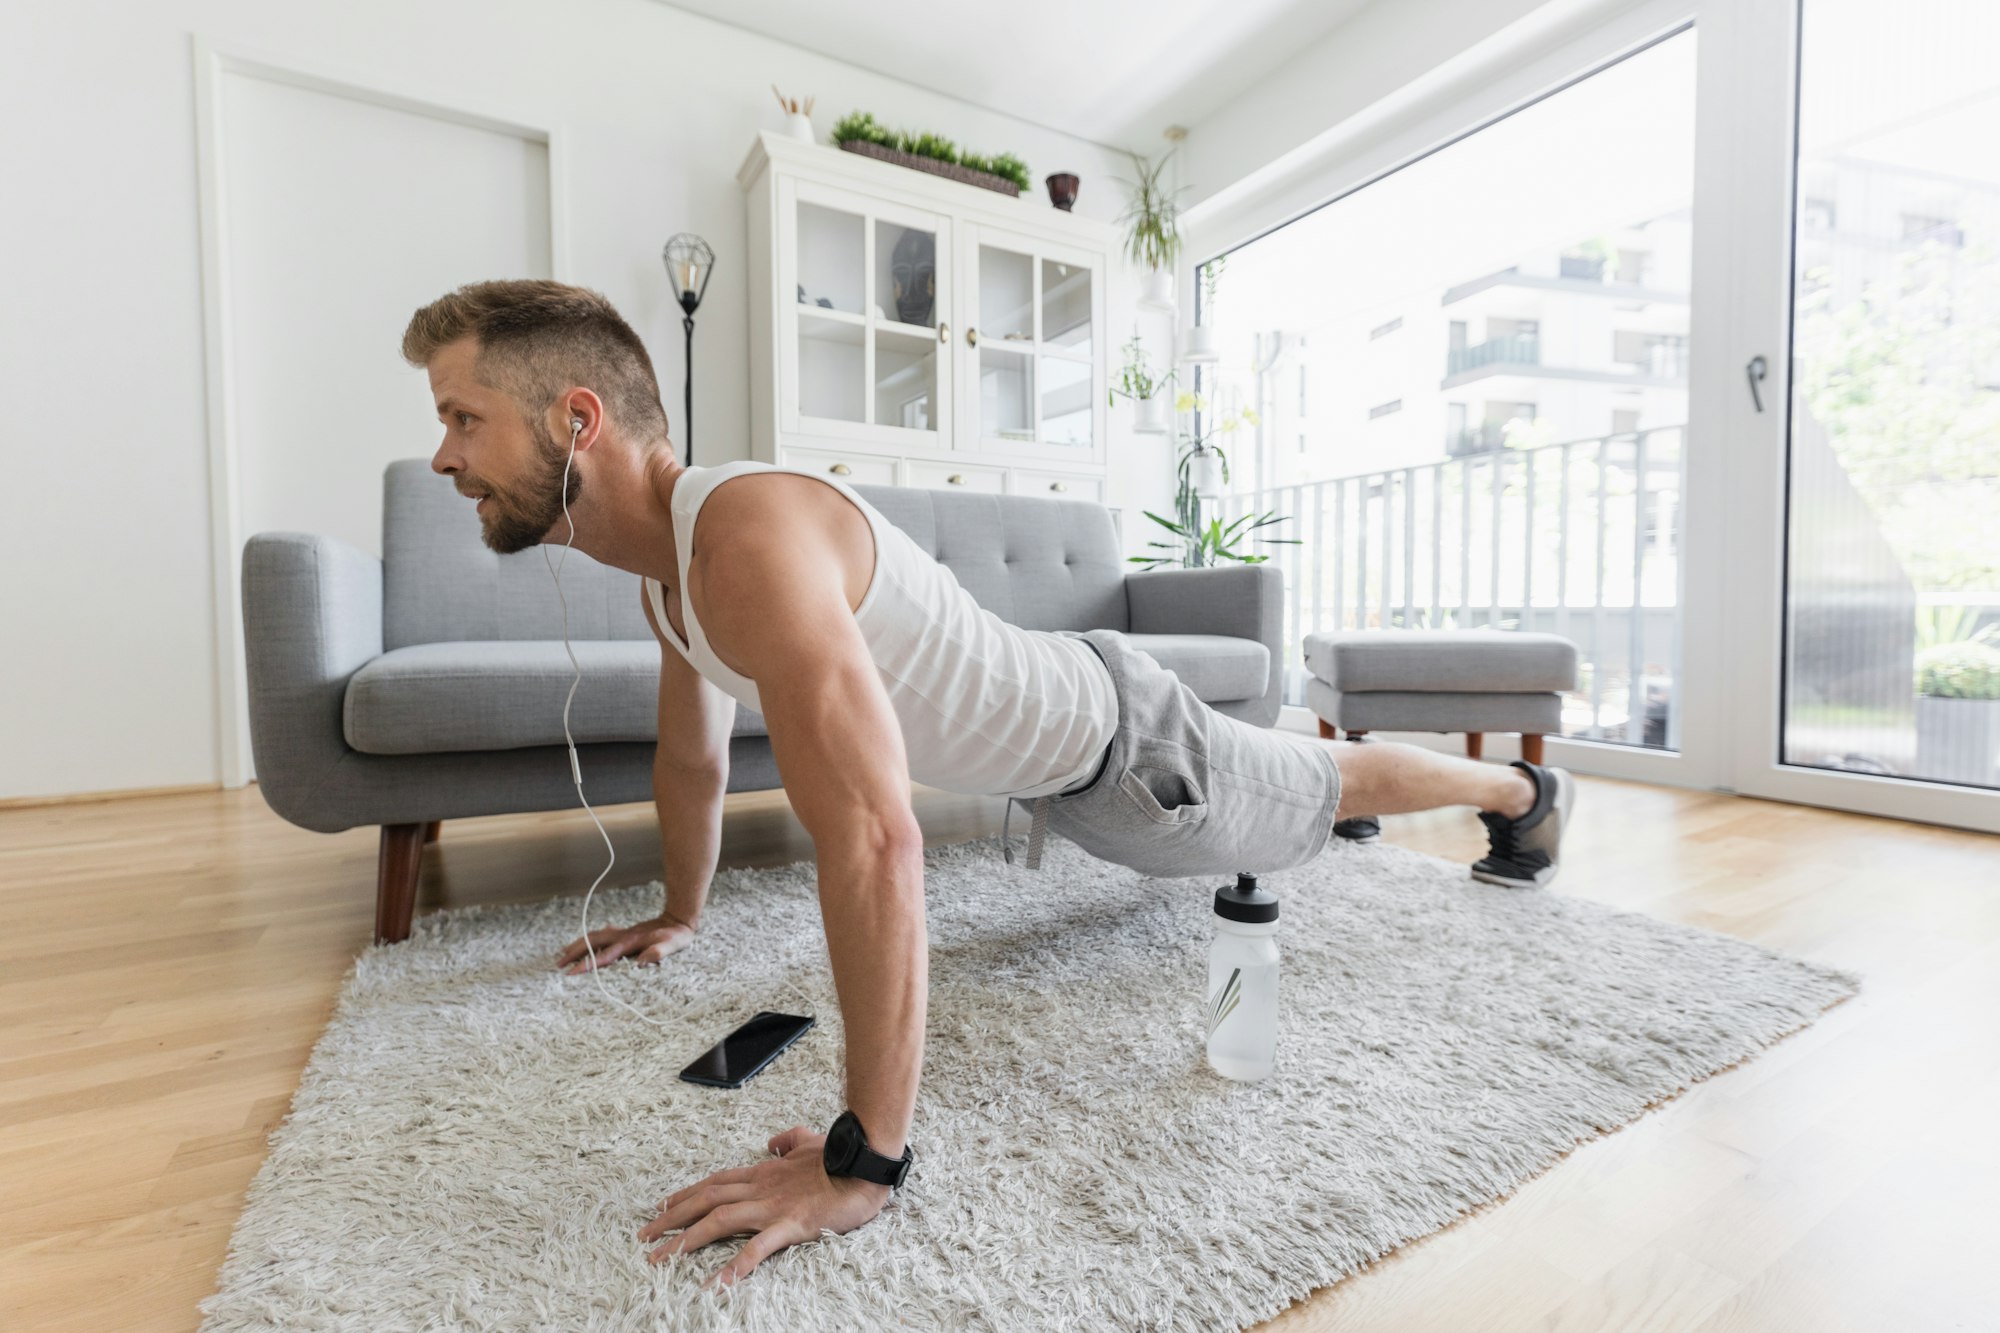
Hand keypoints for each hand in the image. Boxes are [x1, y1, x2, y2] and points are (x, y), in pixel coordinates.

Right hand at [555, 913, 694, 974]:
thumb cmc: (676, 936)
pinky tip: (584, 944)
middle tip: (558, 964)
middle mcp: (623, 936)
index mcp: (631, 942)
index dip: (588, 964)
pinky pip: (602, 935)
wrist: (678, 919)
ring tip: (563, 954)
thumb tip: (642, 961)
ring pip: (594, 936)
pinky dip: (590, 940)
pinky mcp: (624, 933)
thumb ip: (658, 953)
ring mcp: (622, 933)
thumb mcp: (672, 946)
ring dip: (578, 944)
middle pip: (592, 942)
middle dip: (574, 952)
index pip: (604, 956)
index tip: (572, 972)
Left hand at [639, 1124, 892, 1288]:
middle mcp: (761, 1188)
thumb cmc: (842, 1153)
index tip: (662, 1206)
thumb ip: (788, 1140)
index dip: (686, 1194)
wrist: (866, 1161)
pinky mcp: (791, 1225)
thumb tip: (772, 1142)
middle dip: (670, 1218)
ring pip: (719, 1221)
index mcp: (765, 1171)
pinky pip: (758, 1248)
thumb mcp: (809, 1139)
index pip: (715, 1182)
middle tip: (643, 1237)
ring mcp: (773, 1207)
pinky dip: (734, 1267)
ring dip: (685, 1240)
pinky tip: (716, 1285)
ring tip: (659, 1260)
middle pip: (705, 1200)